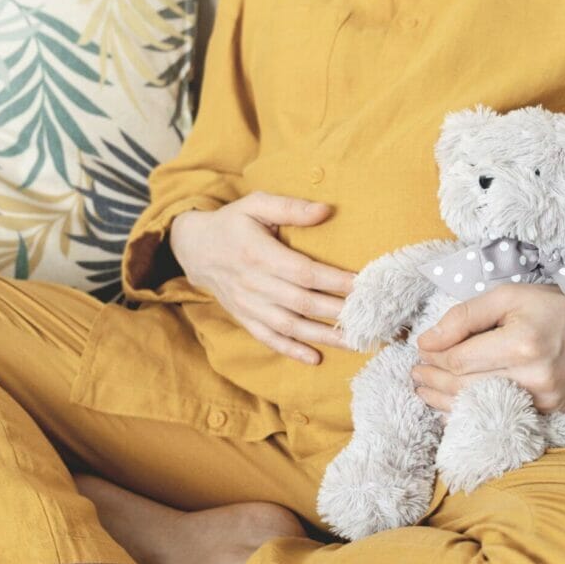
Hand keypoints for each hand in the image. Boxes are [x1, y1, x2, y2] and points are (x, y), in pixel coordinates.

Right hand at [169, 191, 355, 363]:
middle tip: (370, 319)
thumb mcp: (256, 204)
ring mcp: (248, 305)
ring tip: (355, 342)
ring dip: (323, 336)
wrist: (194, 248)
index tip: (363, 286)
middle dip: (338, 313)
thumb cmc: (232, 223)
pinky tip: (315, 358)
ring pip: (290, 325)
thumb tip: (326, 210)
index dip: (334, 281)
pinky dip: (291, 350)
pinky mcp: (245, 318)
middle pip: (302, 303)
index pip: (304, 272)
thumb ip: (290, 207)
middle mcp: (254, 284)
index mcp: (259, 254)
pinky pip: (268, 338)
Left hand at [412, 283, 564, 413]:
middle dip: (431, 383)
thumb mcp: (511, 294)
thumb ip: (466, 315)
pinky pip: (501, 416)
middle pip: (463, 389)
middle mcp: (533, 377)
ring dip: (444, 402)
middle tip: (414, 375)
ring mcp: (544, 401)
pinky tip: (455, 405)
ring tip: (425, 390)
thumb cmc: (560, 305)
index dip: (432, 359)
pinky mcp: (551, 413)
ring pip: (478, 409)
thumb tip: (427, 342)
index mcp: (522, 343)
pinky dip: (473, 412)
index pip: (458, 360)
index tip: (419, 352)